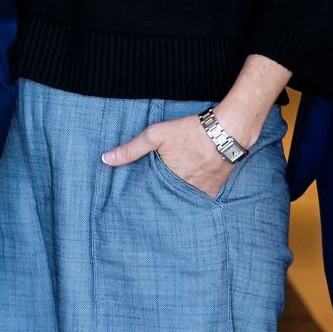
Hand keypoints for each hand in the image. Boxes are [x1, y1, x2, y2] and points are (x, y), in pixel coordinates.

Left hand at [103, 110, 238, 200]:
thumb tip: (105, 160)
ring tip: (173, 192)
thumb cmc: (189, 131)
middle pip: (168, 197)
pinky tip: (191, 186)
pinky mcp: (215, 190)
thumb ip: (130, 149)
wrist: (226, 131)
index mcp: (167, 180)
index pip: (150, 195)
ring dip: (179, 194)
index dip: (145, 195)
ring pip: (184, 198)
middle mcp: (184, 190)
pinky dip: (195, 192)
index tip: (137, 201)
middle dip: (162, 197)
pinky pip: (200, 196)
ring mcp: (201, 192)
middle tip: (154, 199)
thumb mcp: (155, 135)